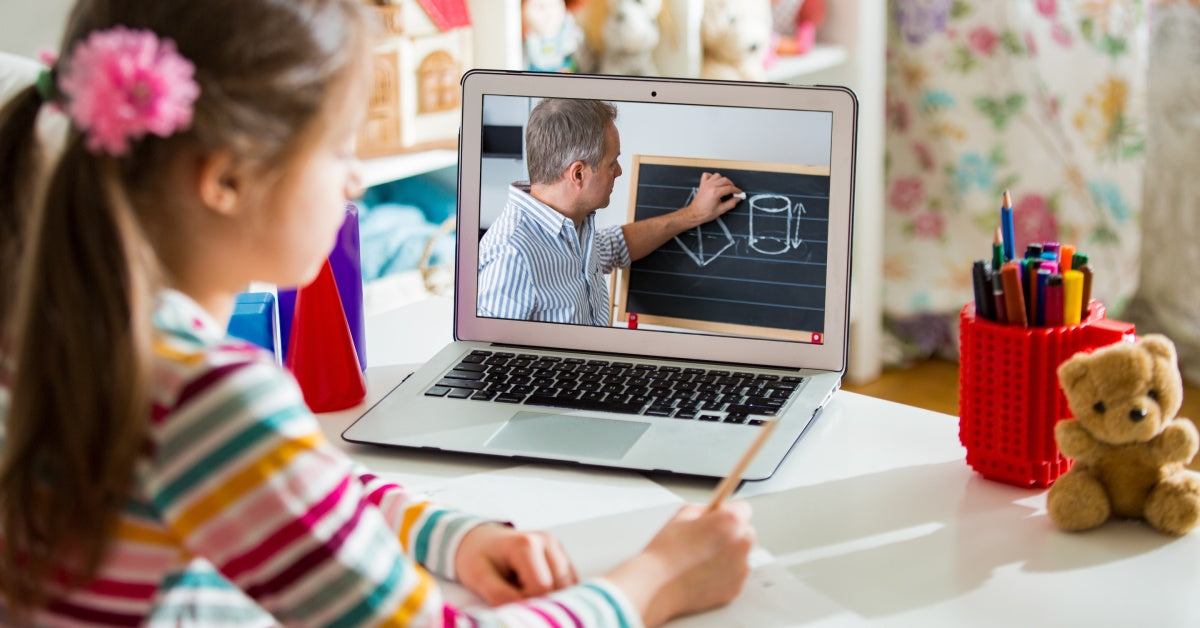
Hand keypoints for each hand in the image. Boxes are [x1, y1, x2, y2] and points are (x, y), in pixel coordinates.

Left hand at [454, 523, 577, 604]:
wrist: (480, 540)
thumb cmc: (477, 559)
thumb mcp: (479, 578)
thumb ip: (501, 596)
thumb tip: (526, 613)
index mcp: (526, 544)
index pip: (542, 587)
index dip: (529, 603)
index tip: (511, 605)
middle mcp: (547, 541)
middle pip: (560, 586)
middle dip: (543, 600)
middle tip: (517, 598)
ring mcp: (556, 546)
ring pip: (569, 585)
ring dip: (551, 596)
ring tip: (524, 590)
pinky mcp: (561, 554)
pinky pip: (569, 581)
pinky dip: (557, 592)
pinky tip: (536, 589)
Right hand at [606, 501, 754, 626]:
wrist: (658, 584)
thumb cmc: (667, 551)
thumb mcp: (683, 514)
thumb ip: (705, 509)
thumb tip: (713, 512)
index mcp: (731, 522)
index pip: (743, 508)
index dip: (727, 511)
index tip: (719, 516)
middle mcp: (741, 545)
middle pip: (745, 532)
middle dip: (730, 532)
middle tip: (707, 537)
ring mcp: (740, 569)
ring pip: (740, 555)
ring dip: (728, 553)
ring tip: (701, 558)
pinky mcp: (735, 588)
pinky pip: (734, 575)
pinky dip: (723, 573)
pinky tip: (702, 572)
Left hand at [684, 172, 741, 225]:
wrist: (694, 214)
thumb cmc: (705, 213)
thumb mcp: (721, 210)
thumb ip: (731, 203)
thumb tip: (738, 199)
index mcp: (715, 192)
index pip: (730, 188)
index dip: (737, 190)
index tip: (739, 193)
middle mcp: (710, 186)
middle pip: (725, 180)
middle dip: (731, 185)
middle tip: (733, 191)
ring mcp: (706, 184)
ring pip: (718, 175)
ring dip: (723, 180)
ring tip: (725, 186)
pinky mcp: (702, 184)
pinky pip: (707, 175)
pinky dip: (712, 176)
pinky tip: (714, 182)